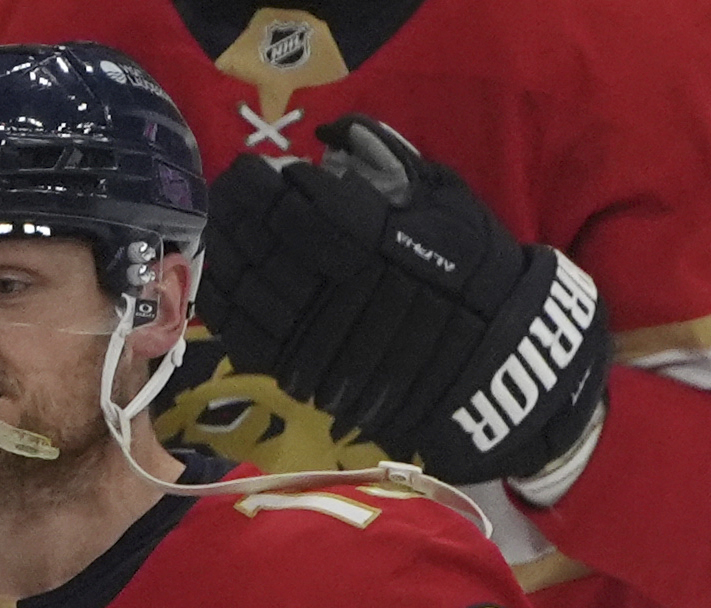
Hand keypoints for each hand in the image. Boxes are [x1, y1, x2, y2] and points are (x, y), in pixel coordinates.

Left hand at [201, 116, 608, 487]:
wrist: (486, 357)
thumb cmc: (472, 270)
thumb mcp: (444, 200)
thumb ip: (388, 162)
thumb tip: (334, 134)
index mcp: (373, 241)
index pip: (295, 204)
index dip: (265, 182)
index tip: (258, 167)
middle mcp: (336, 287)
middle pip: (260, 239)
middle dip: (237, 206)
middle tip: (231, 186)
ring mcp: (313, 334)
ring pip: (244, 284)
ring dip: (226, 247)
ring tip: (224, 223)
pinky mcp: (300, 370)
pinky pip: (243, 332)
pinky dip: (225, 299)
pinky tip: (225, 272)